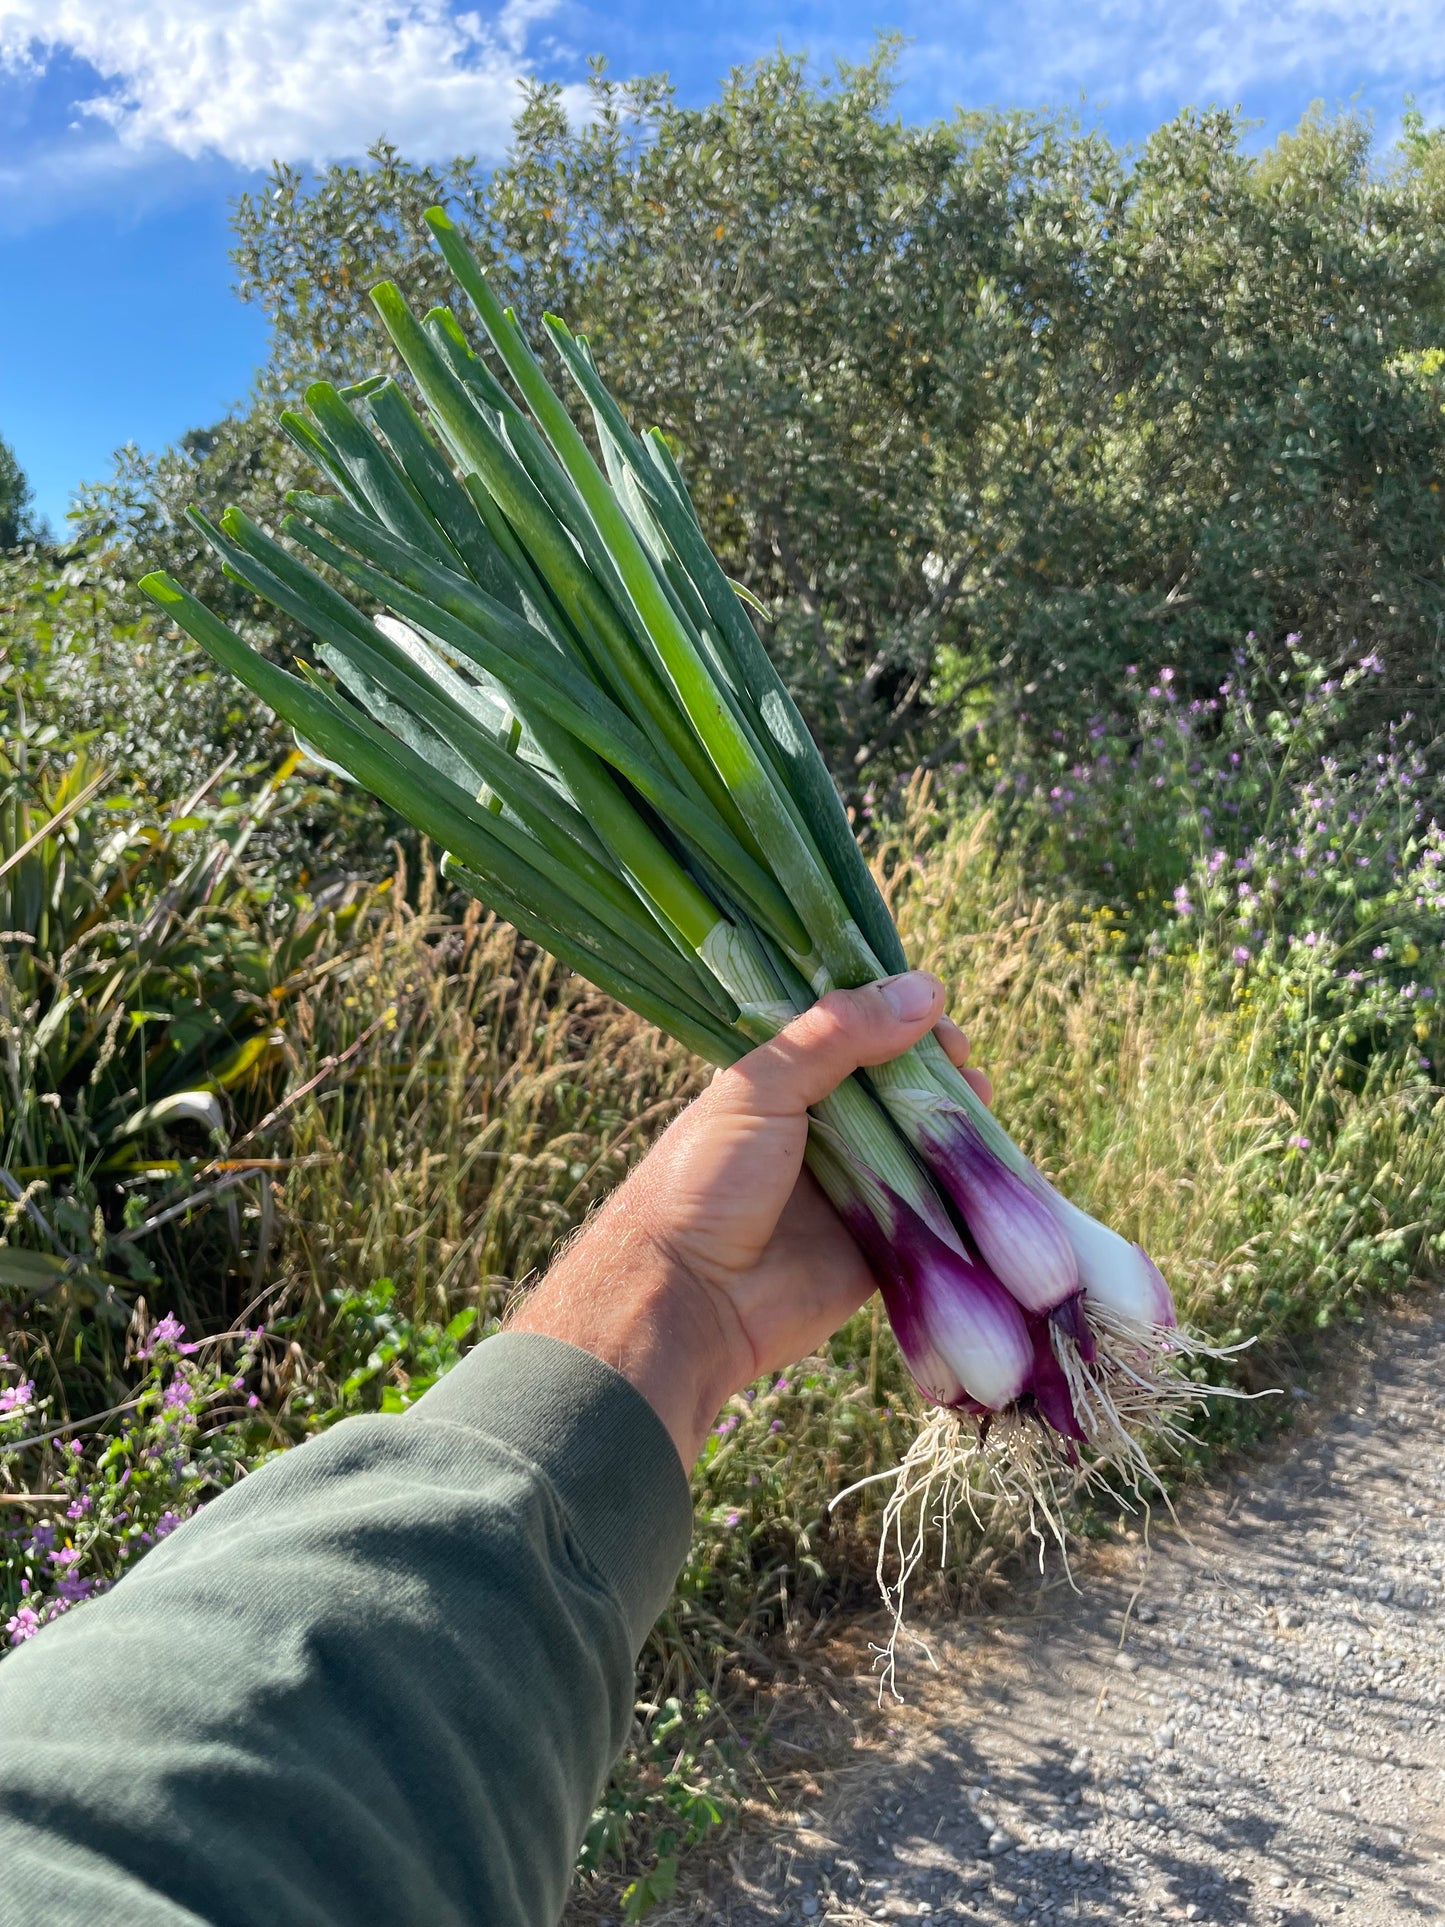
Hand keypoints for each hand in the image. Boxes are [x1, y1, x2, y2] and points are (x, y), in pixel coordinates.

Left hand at [510, 973, 988, 1465]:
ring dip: (956, 1117)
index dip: (894, 1016)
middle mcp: (822, 1131)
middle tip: (958, 1056)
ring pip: (922, 1143)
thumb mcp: (762, 1088)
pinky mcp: (883, 1245)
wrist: (690, 1300)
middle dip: (934, 1065)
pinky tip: (990, 1156)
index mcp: (783, 1085)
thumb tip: (924, 989)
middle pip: (896, 1086)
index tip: (931, 1004)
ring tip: (977, 1093)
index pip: (851, 1035)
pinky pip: (935, 1210)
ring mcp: (855, 1188)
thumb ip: (837, 1035)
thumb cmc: (708, 1180)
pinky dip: (965, 1185)